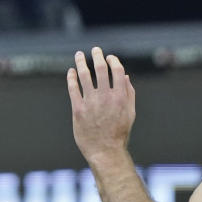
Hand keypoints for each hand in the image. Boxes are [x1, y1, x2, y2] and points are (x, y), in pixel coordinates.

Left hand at [67, 47, 135, 163]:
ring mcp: (91, 103)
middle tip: (95, 49)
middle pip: (101, 69)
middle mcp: (105, 97)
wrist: (105, 151)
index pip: (117, 70)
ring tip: (79, 55)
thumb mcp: (130, 113)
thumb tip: (125, 76)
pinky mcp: (78, 109)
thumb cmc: (119, 133)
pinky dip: (71, 78)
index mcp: (120, 97)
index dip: (113, 60)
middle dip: (98, 56)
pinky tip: (71, 72)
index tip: (109, 57)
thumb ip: (129, 93)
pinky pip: (73, 88)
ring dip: (81, 62)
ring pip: (84, 76)